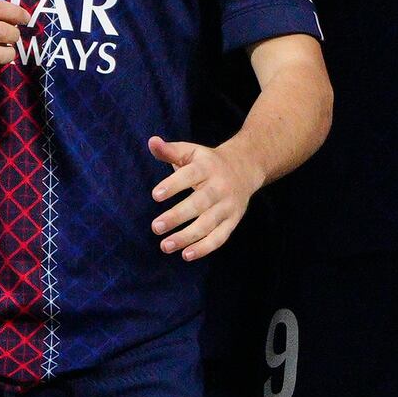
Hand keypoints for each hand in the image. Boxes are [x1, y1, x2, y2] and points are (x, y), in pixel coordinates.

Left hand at [148, 132, 263, 259]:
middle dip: (177, 216)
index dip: (173, 185)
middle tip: (155, 227)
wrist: (246, 167)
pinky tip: (185, 255)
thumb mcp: (191, 151)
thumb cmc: (208, 162)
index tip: (155, 196)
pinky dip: (204, 248)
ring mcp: (228, 205)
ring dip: (187, 237)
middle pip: (199, 203)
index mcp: (207, 167)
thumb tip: (151, 141)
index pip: (190, 175)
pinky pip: (220, 237)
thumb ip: (169, 150)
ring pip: (208, 224)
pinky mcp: (233, 220)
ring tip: (165, 246)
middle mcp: (219, 187)